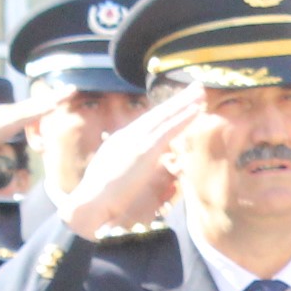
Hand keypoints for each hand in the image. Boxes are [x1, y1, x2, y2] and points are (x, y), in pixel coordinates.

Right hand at [59, 84, 208, 236]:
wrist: (89, 202)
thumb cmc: (98, 197)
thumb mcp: (111, 175)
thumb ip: (122, 167)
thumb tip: (129, 168)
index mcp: (121, 141)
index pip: (147, 122)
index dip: (165, 111)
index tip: (179, 103)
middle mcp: (128, 135)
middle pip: (158, 114)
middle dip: (178, 100)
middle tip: (196, 88)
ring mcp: (136, 141)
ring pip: (165, 117)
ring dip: (184, 103)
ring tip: (200, 92)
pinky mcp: (144, 151)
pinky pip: (168, 130)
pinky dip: (182, 119)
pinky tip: (196, 110)